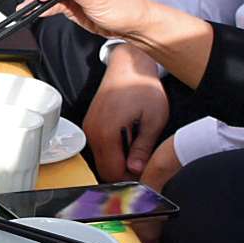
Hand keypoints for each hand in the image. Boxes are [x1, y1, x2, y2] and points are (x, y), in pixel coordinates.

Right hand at [84, 59, 172, 180]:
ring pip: (101, 160)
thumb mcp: (153, 119)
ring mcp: (89, 127)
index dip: (131, 179)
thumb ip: (144, 147)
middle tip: (144, 165)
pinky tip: (129, 141)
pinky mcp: (91, 124)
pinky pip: (99, 148)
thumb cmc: (143, 86)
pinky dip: (113, 151)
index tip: (146, 175)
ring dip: (119, 162)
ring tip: (138, 151)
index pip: (113, 172)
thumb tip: (137, 170)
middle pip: (105, 169)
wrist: (130, 63)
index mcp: (106, 132)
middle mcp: (92, 132)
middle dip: (125, 173)